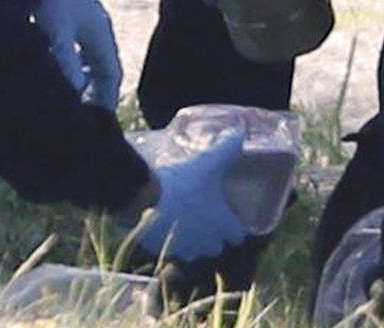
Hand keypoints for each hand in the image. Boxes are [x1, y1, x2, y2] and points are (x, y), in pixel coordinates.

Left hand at [27, 0, 123, 109]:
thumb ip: (65, 65)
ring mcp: (74, 17)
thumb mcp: (56, 29)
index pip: (110, 76)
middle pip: (96, 68)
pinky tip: (35, 68)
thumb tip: (72, 97)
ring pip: (77, 57)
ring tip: (54, 97)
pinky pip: (60, 46)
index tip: (93, 127)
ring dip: (69, 78)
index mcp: (99, 32)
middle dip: (87, 93)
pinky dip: (53, 62)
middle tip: (73, 117)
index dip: (104, 102)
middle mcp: (91, 26)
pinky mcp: (55, 10)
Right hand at [128, 127, 249, 260]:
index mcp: (222, 226)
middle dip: (214, 236)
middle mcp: (205, 244)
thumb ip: (227, 148)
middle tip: (208, 218)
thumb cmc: (183, 184)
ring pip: (192, 250)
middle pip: (215, 247)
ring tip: (185, 221)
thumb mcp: (208, 162)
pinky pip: (170, 248)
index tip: (233, 217)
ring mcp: (183, 249)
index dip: (236, 227)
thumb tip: (239, 133)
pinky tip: (165, 222)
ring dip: (191, 240)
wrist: (144, 200)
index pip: (238, 236)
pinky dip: (169, 239)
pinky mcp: (161, 249)